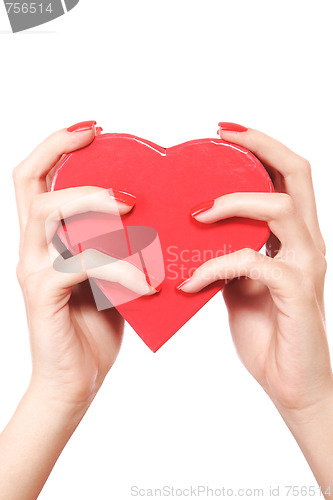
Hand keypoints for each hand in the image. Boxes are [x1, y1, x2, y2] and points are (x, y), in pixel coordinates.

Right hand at [13, 121, 157, 409]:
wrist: (76, 380)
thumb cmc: (97, 326)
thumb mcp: (111, 276)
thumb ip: (118, 245)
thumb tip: (154, 217)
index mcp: (47, 239)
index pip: (37, 177)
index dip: (58, 145)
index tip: (94, 128)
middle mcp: (32, 247)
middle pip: (27, 180)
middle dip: (62, 149)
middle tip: (98, 136)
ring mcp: (34, 269)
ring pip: (49, 213)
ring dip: (92, 201)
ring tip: (132, 206)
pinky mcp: (45, 295)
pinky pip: (81, 266)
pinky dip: (120, 268)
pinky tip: (149, 284)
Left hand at [178, 124, 331, 415]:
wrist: (291, 382)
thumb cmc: (266, 330)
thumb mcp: (240, 282)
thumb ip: (229, 253)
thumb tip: (194, 231)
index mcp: (294, 236)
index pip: (287, 175)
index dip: (261, 146)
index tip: (223, 130)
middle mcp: (307, 242)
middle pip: (298, 173)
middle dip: (259, 146)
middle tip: (221, 134)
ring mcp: (305, 265)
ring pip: (279, 208)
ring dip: (232, 202)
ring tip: (195, 213)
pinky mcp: (296, 292)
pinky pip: (253, 262)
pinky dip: (214, 266)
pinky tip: (187, 284)